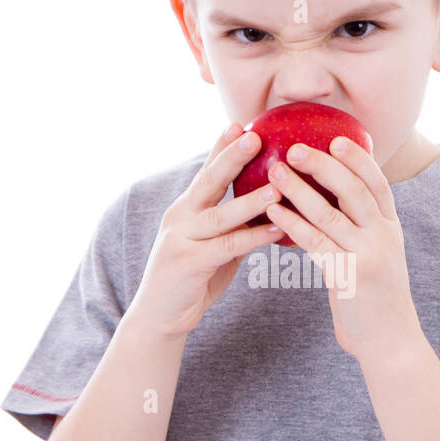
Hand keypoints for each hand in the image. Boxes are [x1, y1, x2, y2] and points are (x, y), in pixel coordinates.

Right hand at [130, 123, 282, 335]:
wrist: (161, 316)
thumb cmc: (193, 278)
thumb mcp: (214, 245)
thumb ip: (234, 226)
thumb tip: (269, 208)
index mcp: (187, 208)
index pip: (206, 171)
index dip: (221, 147)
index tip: (240, 124)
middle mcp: (181, 217)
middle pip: (208, 181)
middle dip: (231, 157)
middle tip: (255, 136)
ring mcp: (182, 239)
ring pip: (220, 215)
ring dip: (250, 200)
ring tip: (277, 186)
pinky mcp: (188, 264)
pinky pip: (227, 247)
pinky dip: (253, 237)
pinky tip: (277, 229)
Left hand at [262, 136, 422, 363]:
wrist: (389, 342)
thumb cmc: (376, 298)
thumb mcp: (379, 256)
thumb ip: (363, 229)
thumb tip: (336, 202)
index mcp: (391, 228)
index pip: (378, 183)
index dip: (358, 159)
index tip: (337, 138)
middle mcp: (383, 237)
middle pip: (355, 190)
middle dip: (325, 166)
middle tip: (296, 147)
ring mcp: (368, 256)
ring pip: (331, 214)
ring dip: (300, 190)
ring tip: (276, 171)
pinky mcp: (348, 277)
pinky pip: (315, 243)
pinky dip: (292, 223)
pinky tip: (273, 210)